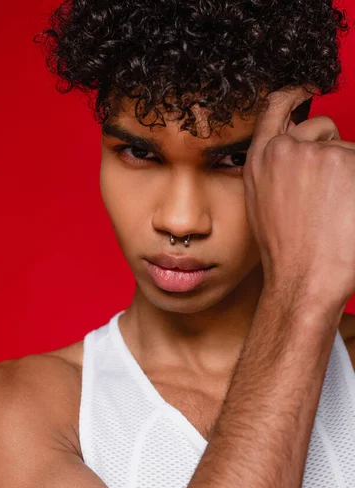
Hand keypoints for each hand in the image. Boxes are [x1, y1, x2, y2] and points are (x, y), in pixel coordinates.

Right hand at [243, 86, 354, 311]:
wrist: (303, 280)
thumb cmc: (287, 251)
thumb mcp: (264, 204)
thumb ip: (278, 170)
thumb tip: (303, 150)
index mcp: (262, 160)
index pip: (276, 109)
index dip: (293, 94)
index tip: (306, 87)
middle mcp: (286, 151)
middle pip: (323, 129)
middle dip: (332, 149)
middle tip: (331, 192)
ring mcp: (319, 154)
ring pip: (349, 150)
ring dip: (350, 174)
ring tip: (338, 213)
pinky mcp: (347, 162)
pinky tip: (349, 212)